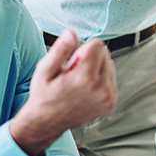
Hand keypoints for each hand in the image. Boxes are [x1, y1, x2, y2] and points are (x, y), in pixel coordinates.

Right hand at [11, 30, 116, 155]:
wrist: (47, 122)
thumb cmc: (44, 95)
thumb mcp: (44, 70)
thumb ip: (60, 50)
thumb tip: (71, 33)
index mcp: (85, 77)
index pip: (98, 44)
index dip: (82, 49)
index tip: (72, 62)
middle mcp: (101, 88)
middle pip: (105, 53)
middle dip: (90, 58)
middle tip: (73, 73)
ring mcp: (107, 98)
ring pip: (110, 65)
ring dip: (96, 68)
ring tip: (79, 82)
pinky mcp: (110, 103)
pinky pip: (112, 79)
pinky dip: (101, 80)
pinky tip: (86, 89)